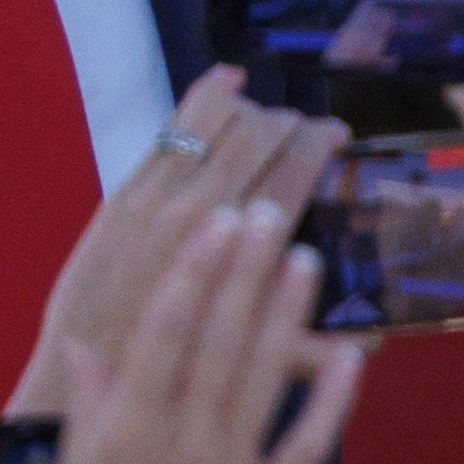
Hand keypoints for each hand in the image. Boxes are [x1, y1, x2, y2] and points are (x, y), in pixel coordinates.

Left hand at [8, 66, 346, 414]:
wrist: (87, 381)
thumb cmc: (173, 376)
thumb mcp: (249, 366)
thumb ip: (309, 346)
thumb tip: (375, 342)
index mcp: (239, 249)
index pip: (293, 170)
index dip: (320, 141)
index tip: (337, 134)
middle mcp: (199, 211)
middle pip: (258, 136)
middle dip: (289, 123)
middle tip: (306, 128)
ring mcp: (156, 196)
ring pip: (212, 121)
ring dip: (248, 108)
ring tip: (267, 114)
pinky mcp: (125, 193)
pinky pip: (169, 128)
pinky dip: (202, 97)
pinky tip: (225, 82)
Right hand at [23, 203, 363, 463]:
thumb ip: (88, 417)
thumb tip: (91, 351)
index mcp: (126, 433)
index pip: (167, 330)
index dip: (197, 271)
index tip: (217, 222)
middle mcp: (182, 446)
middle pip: (220, 340)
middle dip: (245, 271)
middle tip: (268, 214)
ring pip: (262, 378)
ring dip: (286, 314)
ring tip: (304, 258)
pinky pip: (306, 447)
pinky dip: (329, 400)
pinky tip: (348, 355)